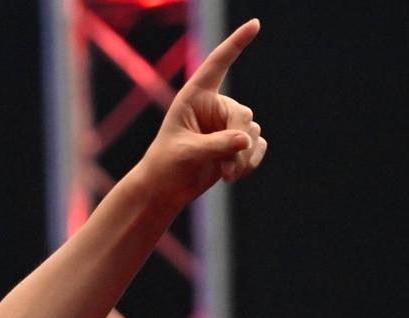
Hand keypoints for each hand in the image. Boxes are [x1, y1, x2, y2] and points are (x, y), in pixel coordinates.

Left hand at [139, 19, 267, 209]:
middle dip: (239, 142)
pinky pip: (258, 146)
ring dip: (243, 158)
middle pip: (242, 115)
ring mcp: (227, 124)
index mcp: (194, 97)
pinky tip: (234, 175)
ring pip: (252, 133)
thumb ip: (215, 145)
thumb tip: (247, 140)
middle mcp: (214, 106)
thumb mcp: (186, 154)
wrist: (165, 189)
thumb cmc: (166, 166)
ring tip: (226, 174)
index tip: (255, 24)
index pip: (217, 65)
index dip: (236, 44)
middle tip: (228, 167)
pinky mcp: (236, 142)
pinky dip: (250, 162)